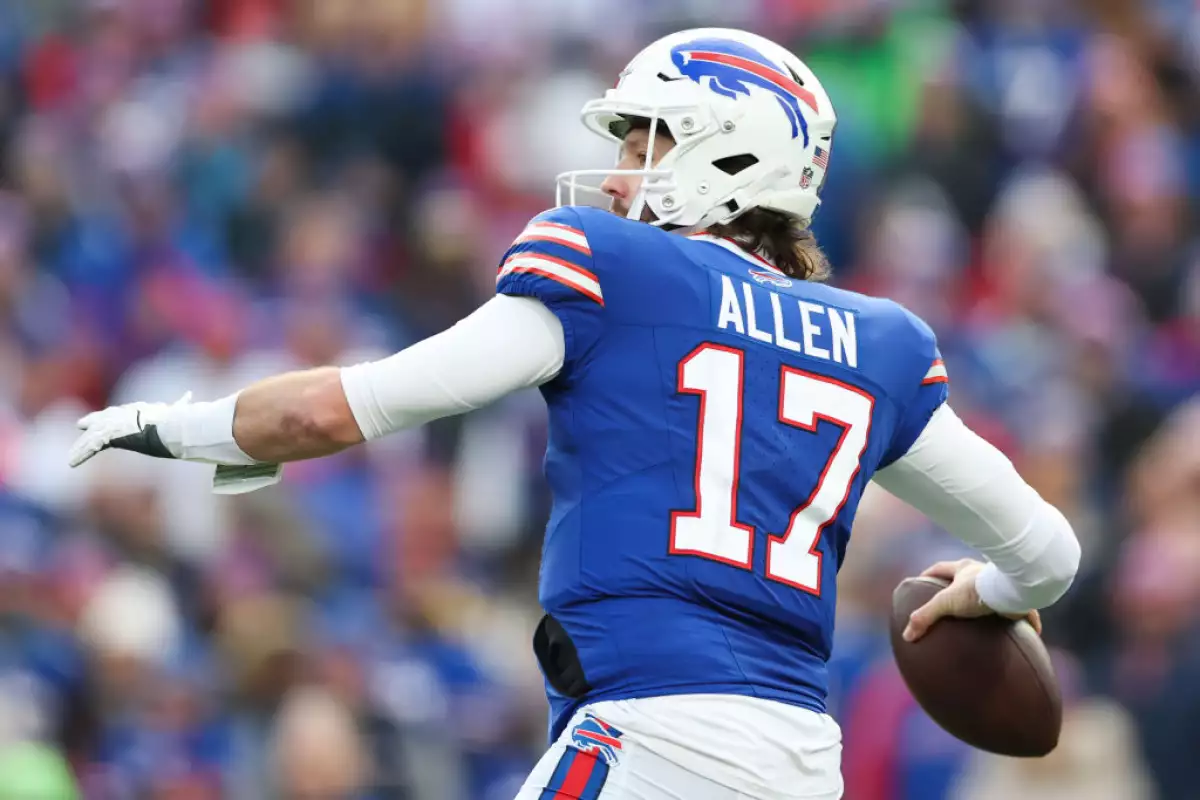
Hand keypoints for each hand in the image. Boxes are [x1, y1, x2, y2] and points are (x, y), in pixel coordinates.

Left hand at [68, 393, 191, 467]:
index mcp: (139, 410)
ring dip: (83, 447)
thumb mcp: (178, 412)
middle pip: (103, 418)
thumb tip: (190, 394)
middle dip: (92, 421)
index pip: (122, 412)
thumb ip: (181, 405)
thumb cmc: (175, 422)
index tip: (105, 418)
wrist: (169, 427)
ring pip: (93, 436)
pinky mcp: (107, 435)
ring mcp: (113, 424)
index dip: (112, 415)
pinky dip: (81, 455)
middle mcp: (123, 415)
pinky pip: (90, 447)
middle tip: (80, 424)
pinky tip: (72, 464)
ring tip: (72, 458)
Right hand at [902, 558, 1041, 641]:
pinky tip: (1026, 633)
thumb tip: (908, 634)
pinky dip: (1024, 621)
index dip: (929, 574)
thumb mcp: (945, 603)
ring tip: (983, 615)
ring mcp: (1001, 585)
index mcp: (963, 569)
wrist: (1012, 591)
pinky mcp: (1019, 600)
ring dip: (988, 599)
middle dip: (959, 584)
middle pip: (967, 576)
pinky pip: (1023, 611)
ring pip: (993, 589)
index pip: (940, 568)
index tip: (921, 580)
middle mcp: (983, 573)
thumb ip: (926, 617)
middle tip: (951, 598)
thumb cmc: (977, 591)